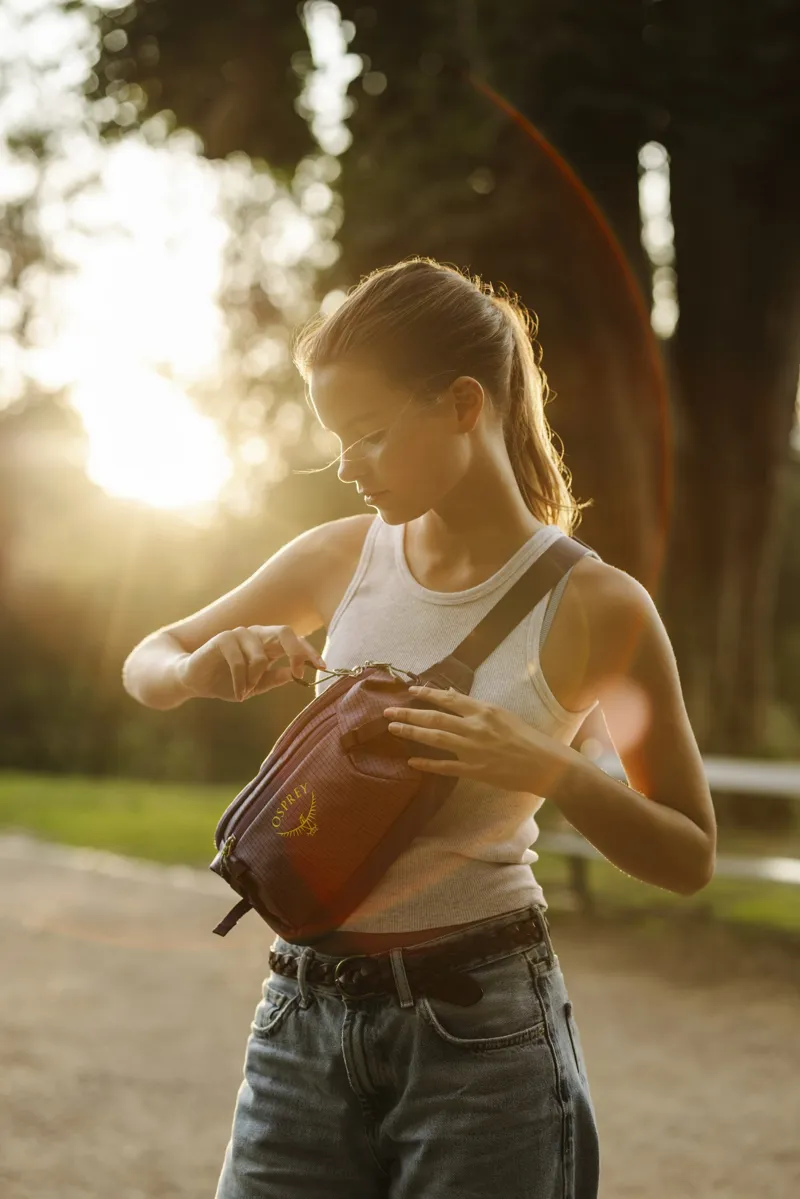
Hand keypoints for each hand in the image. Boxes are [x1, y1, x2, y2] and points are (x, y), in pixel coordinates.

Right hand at [177, 625, 325, 702]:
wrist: (193, 681)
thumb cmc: (226, 682)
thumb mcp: (256, 685)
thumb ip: (275, 678)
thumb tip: (296, 673)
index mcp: (266, 644)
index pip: (293, 641)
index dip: (309, 652)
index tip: (323, 666)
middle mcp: (255, 635)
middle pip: (284, 632)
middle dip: (297, 651)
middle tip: (300, 673)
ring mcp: (238, 634)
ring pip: (260, 656)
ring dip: (256, 679)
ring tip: (247, 692)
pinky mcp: (222, 639)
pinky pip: (239, 662)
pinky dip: (242, 681)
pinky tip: (239, 693)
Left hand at [383, 684, 573, 793]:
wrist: (546, 765)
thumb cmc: (527, 738)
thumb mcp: (502, 715)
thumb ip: (475, 707)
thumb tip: (449, 696)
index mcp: (485, 711)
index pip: (449, 699)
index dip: (427, 695)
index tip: (410, 691)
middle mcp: (476, 727)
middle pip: (435, 718)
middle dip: (409, 714)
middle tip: (388, 712)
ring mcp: (474, 750)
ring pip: (435, 739)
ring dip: (411, 733)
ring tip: (393, 729)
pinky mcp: (475, 771)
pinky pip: (446, 767)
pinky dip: (427, 764)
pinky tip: (412, 761)